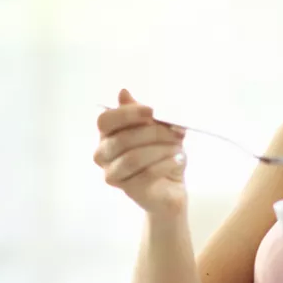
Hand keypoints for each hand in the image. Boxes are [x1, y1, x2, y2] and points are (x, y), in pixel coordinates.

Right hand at [94, 89, 187, 217]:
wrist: (170, 187)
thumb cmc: (160, 154)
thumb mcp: (157, 128)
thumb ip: (142, 114)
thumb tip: (123, 92)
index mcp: (107, 135)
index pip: (105, 120)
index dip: (127, 114)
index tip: (152, 111)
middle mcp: (103, 155)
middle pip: (122, 139)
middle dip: (153, 133)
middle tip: (176, 133)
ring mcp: (113, 174)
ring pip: (132, 158)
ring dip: (160, 150)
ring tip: (179, 148)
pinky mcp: (128, 190)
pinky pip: (145, 175)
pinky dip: (166, 164)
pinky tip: (179, 159)